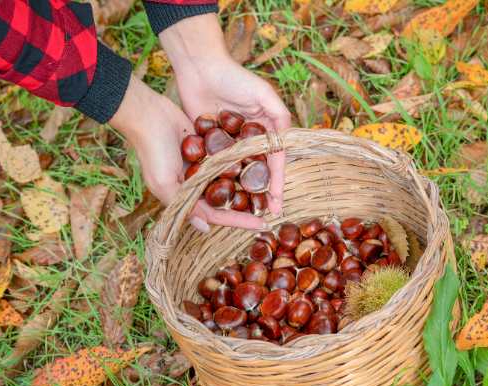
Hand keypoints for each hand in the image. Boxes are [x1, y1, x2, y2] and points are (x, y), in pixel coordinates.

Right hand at [109, 75, 268, 231]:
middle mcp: (197, 183)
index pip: (218, 215)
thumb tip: (205, 229)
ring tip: (272, 187)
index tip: (263, 224)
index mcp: (186, 196)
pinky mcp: (209, 147)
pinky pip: (230, 158)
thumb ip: (185, 206)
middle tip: (273, 208)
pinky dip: (244, 161)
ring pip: (232, 179)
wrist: (148, 115)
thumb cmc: (152, 151)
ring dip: (249, 183)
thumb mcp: (165, 183)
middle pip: (228, 199)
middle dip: (248, 205)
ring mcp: (204, 165)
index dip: (240, 221)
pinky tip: (264, 162)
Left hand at [159, 14, 291, 218]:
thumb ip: (279, 116)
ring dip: (242, 193)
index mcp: (265, 129)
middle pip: (258, 172)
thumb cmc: (234, 77)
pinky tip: (220, 199)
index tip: (278, 202)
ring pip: (238, 173)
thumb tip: (288, 143)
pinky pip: (216, 166)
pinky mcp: (209, 144)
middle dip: (263, 194)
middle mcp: (249, 139)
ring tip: (245, 214)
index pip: (274, 161)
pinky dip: (219, 181)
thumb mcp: (263, 94)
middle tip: (265, 215)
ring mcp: (229, 143)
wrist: (198, 67)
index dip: (277, 182)